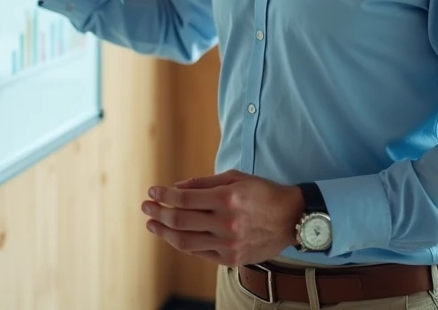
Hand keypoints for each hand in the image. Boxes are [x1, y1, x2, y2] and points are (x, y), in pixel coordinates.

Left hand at [141, 170, 305, 266]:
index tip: (152, 192)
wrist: (292, 219)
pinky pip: (199, 252)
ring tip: (152, 224)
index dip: (164, 196)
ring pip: (185, 241)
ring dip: (164, 232)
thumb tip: (176, 187)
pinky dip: (183, 243)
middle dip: (158, 213)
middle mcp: (227, 223)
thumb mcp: (235, 178)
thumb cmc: (262, 193)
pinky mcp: (232, 258)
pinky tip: (174, 235)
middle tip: (146, 207)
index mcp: (227, 199)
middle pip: (180, 221)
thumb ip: (204, 183)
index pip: (184, 199)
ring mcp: (229, 244)